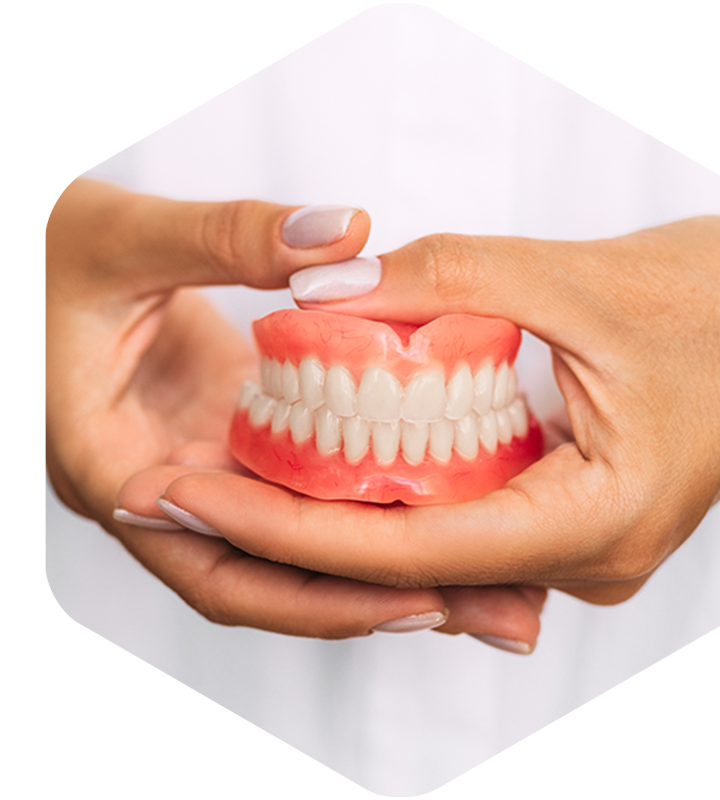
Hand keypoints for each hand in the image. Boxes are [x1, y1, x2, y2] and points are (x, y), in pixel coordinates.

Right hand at [47, 179, 546, 648]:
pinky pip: (306, 481)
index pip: (224, 568)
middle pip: (282, 574)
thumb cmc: (42, 252)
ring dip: (388, 559)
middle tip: (488, 608)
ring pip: (302, 536)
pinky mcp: (235, 431)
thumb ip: (230, 236)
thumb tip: (347, 231)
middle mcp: (174, 487)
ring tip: (488, 577)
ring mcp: (209, 463)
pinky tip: (439, 492)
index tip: (415, 596)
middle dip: (381, 598)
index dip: (317, 597)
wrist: (27, 255)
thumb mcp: (127, 239)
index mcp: (121, 471)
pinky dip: (368, 495)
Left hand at [146, 216, 719, 604]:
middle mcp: (585, 559)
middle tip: (200, 479)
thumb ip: (440, 278)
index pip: (407, 551)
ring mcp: (580, 546)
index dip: (289, 526)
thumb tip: (317, 289)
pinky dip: (399, 495)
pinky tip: (335, 462)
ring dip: (345, 512)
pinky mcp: (570, 517)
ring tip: (247, 469)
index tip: (199, 493)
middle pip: (408, 564)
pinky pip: (466, 523)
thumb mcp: (571, 275)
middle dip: (299, 526)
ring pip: (433, 550)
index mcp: (595, 525)